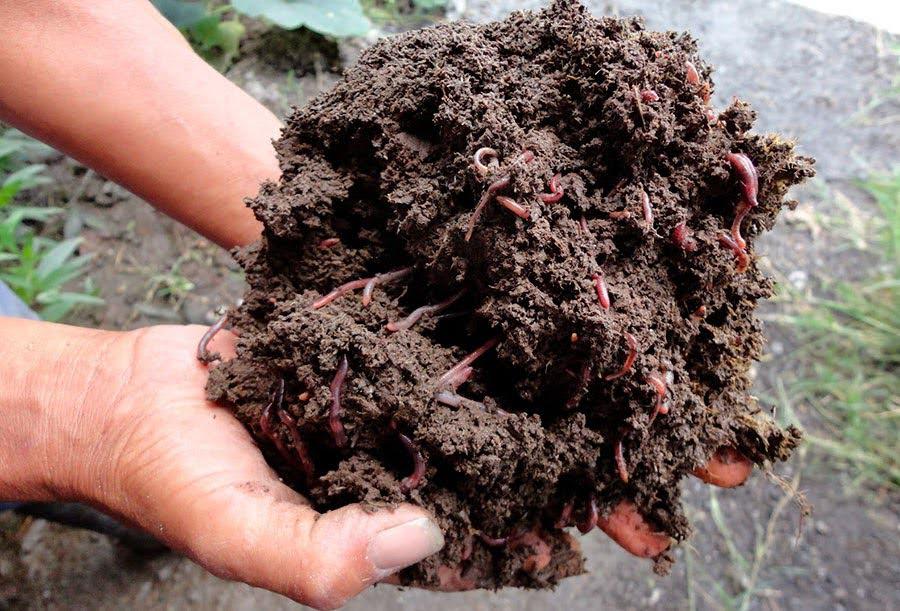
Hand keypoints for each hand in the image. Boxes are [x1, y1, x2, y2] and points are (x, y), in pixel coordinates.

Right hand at [0, 319, 752, 604]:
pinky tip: (535, 290)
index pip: (495, 530)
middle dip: (585, 445)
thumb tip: (421, 541)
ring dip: (550, 370)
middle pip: (508, 454)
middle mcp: (408, 455)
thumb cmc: (184, 481)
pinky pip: (438, 326)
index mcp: (392, 519)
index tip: (640, 515)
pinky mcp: (376, 341)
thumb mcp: (242, 536)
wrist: (138, 396)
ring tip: (628, 350)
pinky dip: (482, 312)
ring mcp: (396, 396)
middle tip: (672, 429)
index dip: (563, 523)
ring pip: (485, 384)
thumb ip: (321, 559)